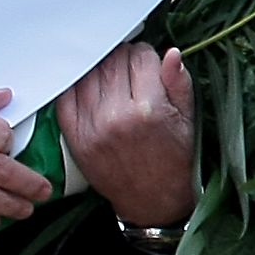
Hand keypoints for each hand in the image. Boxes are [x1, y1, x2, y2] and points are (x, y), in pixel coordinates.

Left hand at [55, 43, 196, 227]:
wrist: (153, 201)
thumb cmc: (174, 160)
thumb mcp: (188, 120)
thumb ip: (179, 83)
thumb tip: (171, 53)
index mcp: (149, 109)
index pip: (140, 56)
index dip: (146, 57)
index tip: (147, 66)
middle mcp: (116, 115)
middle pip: (112, 61)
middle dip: (123, 60)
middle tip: (130, 73)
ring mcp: (91, 126)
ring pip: (89, 73)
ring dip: (100, 70)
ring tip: (113, 81)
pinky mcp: (74, 136)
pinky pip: (66, 95)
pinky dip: (76, 85)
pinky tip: (90, 88)